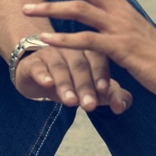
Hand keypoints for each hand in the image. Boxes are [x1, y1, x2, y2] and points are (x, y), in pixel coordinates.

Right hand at [13, 45, 132, 113]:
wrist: (38, 74)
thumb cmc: (73, 79)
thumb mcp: (92, 87)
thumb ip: (111, 95)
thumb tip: (121, 107)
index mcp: (91, 49)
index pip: (99, 59)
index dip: (101, 74)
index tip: (105, 90)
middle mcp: (72, 48)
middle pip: (80, 66)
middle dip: (85, 87)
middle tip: (89, 105)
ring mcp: (51, 53)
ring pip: (60, 68)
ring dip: (66, 85)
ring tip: (70, 102)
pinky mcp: (33, 63)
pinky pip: (38, 68)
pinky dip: (43, 75)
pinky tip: (48, 84)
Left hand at [22, 0, 155, 103]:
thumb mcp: (138, 35)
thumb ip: (122, 26)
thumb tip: (110, 24)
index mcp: (125, 8)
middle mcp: (121, 12)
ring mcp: (120, 29)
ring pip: (80, 9)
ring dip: (50, 7)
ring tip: (26, 8)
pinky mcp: (121, 50)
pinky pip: (87, 41)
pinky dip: (64, 40)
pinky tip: (45, 39)